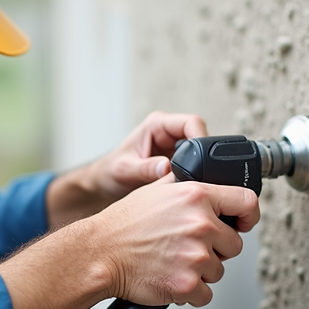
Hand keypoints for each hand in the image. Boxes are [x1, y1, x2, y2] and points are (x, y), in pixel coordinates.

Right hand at [0, 172, 258, 308]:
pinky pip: (205, 294)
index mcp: (198, 196)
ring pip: (219, 271)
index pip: (247, 203)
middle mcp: (201, 224)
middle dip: (216, 249)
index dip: (248, 217)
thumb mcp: (158, 189)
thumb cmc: (125, 224)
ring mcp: (196, 257)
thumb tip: (214, 185)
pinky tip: (171, 278)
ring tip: (172, 261)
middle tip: (186, 247)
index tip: (242, 224)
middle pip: (234, 244)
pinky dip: (190, 292)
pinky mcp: (187, 285)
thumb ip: (190, 185)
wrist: (100, 253)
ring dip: (201, 271)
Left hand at [90, 111, 207, 199]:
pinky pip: (194, 165)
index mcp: (156, 125)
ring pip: (200, 153)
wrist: (104, 183)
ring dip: (197, 167)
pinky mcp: (177, 161)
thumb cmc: (109, 171)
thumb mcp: (124, 170)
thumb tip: (166, 167)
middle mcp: (168, 133)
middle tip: (195, 176)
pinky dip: (193, 175)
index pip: (191, 122)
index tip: (203, 158)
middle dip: (202, 156)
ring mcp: (174, 147)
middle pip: (200, 136)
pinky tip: (184, 186)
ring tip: (186, 182)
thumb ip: (145, 169)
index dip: (201, 137)